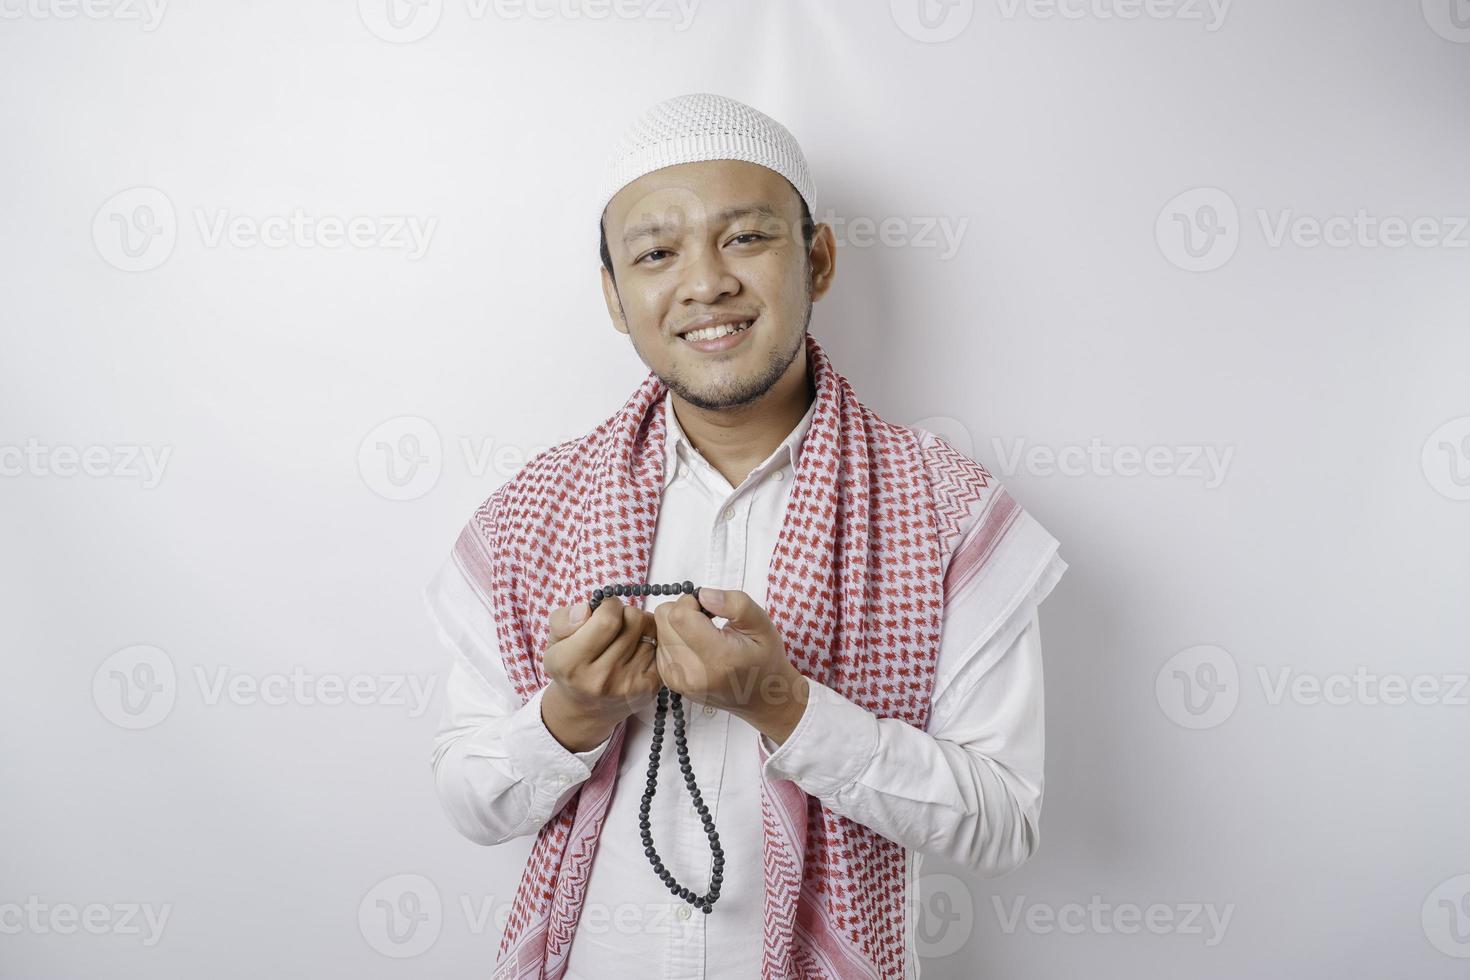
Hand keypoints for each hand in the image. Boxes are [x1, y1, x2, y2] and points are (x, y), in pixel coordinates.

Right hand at [540, 599, 660, 751]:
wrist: (585, 709)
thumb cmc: (570, 667)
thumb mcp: (553, 642)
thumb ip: (562, 619)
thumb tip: (586, 609)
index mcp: (571, 664)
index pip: (608, 618)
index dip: (608, 605)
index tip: (602, 611)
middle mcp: (600, 678)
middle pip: (634, 619)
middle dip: (625, 613)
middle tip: (614, 624)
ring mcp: (627, 685)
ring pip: (650, 631)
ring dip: (638, 628)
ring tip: (622, 639)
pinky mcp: (649, 688)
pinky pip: (660, 647)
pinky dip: (649, 643)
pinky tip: (635, 651)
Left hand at [652, 588, 809, 744]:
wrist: (760, 696)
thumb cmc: (764, 657)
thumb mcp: (762, 624)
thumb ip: (735, 604)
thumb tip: (702, 594)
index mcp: (718, 658)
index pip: (679, 616)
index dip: (692, 602)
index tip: (711, 609)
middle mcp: (691, 673)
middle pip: (664, 619)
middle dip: (684, 610)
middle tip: (708, 620)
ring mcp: (677, 680)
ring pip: (659, 629)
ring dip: (678, 624)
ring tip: (704, 635)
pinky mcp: (669, 681)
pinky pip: (659, 643)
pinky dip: (675, 638)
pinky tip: (696, 646)